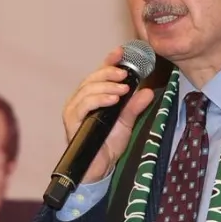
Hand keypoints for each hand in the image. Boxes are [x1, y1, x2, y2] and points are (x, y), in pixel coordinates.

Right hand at [63, 48, 156, 183]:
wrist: (99, 169)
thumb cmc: (108, 145)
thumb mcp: (126, 123)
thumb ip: (134, 107)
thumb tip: (148, 91)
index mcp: (91, 98)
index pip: (98, 75)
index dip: (108, 61)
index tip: (121, 52)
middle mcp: (79, 102)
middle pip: (91, 79)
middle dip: (108, 72)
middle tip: (126, 73)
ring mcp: (74, 111)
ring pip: (87, 90)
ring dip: (106, 86)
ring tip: (124, 88)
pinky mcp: (72, 122)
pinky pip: (83, 105)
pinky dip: (98, 99)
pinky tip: (113, 99)